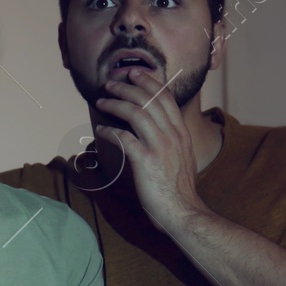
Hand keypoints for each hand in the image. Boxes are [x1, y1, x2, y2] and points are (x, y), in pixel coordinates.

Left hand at [94, 69, 205, 234]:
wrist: (184, 212)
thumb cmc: (179, 190)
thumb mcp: (182, 158)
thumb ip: (171, 141)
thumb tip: (153, 132)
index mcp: (182, 133)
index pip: (166, 97)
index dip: (149, 82)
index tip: (134, 73)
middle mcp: (173, 135)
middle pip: (149, 99)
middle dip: (127, 87)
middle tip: (110, 83)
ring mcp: (161, 147)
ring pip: (136, 113)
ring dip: (115, 103)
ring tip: (102, 101)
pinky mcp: (146, 161)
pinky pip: (124, 138)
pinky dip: (110, 131)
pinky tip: (101, 130)